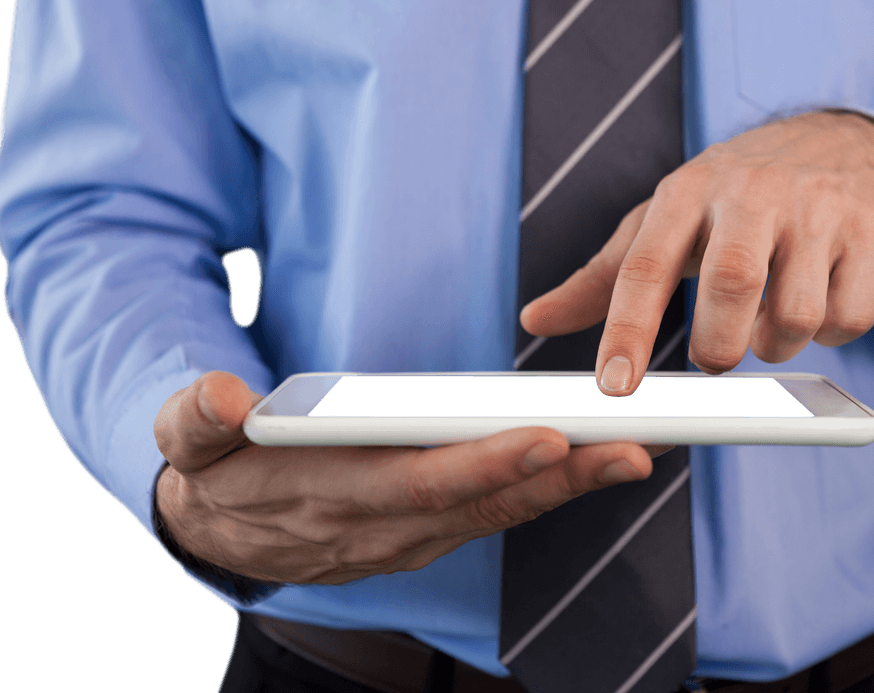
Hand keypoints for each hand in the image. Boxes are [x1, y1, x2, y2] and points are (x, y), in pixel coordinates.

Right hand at [154, 371, 656, 584]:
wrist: (222, 534)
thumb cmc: (215, 475)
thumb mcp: (185, 445)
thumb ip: (195, 420)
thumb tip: (221, 393)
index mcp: (327, 496)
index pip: (415, 484)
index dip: (479, 467)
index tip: (543, 438)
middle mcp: (380, 528)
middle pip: (479, 504)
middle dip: (557, 479)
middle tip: (630, 449)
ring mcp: (406, 537)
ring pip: (497, 514)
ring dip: (566, 487)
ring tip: (631, 453)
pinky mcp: (422, 532)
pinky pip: (492, 515)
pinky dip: (544, 492)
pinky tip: (588, 464)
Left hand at [520, 110, 873, 393]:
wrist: (837, 141)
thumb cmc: (731, 196)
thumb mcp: (664, 220)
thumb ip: (602, 277)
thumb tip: (533, 320)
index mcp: (686, 192)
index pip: (645, 266)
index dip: (627, 332)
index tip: (615, 389)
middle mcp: (751, 193)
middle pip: (732, 288)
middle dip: (719, 348)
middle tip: (716, 358)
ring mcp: (818, 210)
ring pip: (796, 315)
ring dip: (776, 344)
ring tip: (767, 325)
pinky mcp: (873, 231)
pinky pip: (849, 317)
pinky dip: (829, 333)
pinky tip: (816, 307)